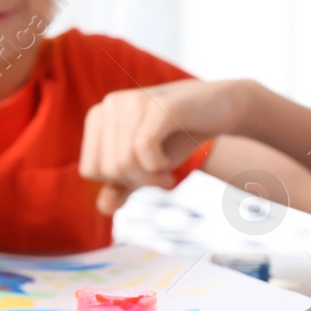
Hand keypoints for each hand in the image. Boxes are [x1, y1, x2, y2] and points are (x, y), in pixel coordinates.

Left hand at [79, 79, 248, 213]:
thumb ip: (122, 185)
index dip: (118, 182)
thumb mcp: (145, 165)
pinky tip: (170, 162)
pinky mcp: (158, 105)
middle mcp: (109, 105)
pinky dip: (159, 165)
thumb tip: (104, 208)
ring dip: (150, 177)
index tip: (143, 175)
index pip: (89, 170)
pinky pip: (144, 148)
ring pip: (124, 162)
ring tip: (166, 169)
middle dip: (137, 181)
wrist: (220, 108)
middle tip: (160, 175)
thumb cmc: (177, 136)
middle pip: (107, 169)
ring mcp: (132, 101)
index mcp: (97, 117)